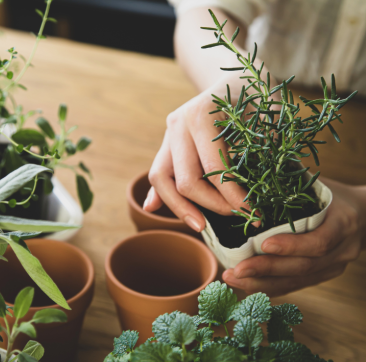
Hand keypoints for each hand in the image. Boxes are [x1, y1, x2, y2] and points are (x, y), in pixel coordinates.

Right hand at [144, 76, 254, 231]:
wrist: (232, 74)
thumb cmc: (256, 93)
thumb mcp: (268, 113)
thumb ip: (267, 147)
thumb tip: (269, 189)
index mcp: (201, 115)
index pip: (212, 169)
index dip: (232, 196)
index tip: (253, 211)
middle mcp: (178, 124)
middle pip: (183, 180)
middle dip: (210, 205)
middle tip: (235, 217)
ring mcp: (169, 133)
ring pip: (160, 179)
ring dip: (179, 207)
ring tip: (200, 226)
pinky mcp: (167, 142)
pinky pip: (158, 172)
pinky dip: (159, 193)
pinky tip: (154, 209)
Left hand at [223, 178, 365, 295]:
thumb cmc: (334, 195)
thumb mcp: (319, 186)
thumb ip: (292, 187)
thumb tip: (252, 178)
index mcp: (343, 222)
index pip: (319, 241)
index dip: (292, 245)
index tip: (263, 244)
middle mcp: (342, 249)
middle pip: (303, 266)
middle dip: (267, 269)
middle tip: (236, 270)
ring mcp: (334, 266)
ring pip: (297, 280)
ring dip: (262, 283)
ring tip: (234, 279)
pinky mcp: (323, 275)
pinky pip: (296, 285)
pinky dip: (271, 287)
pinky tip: (247, 286)